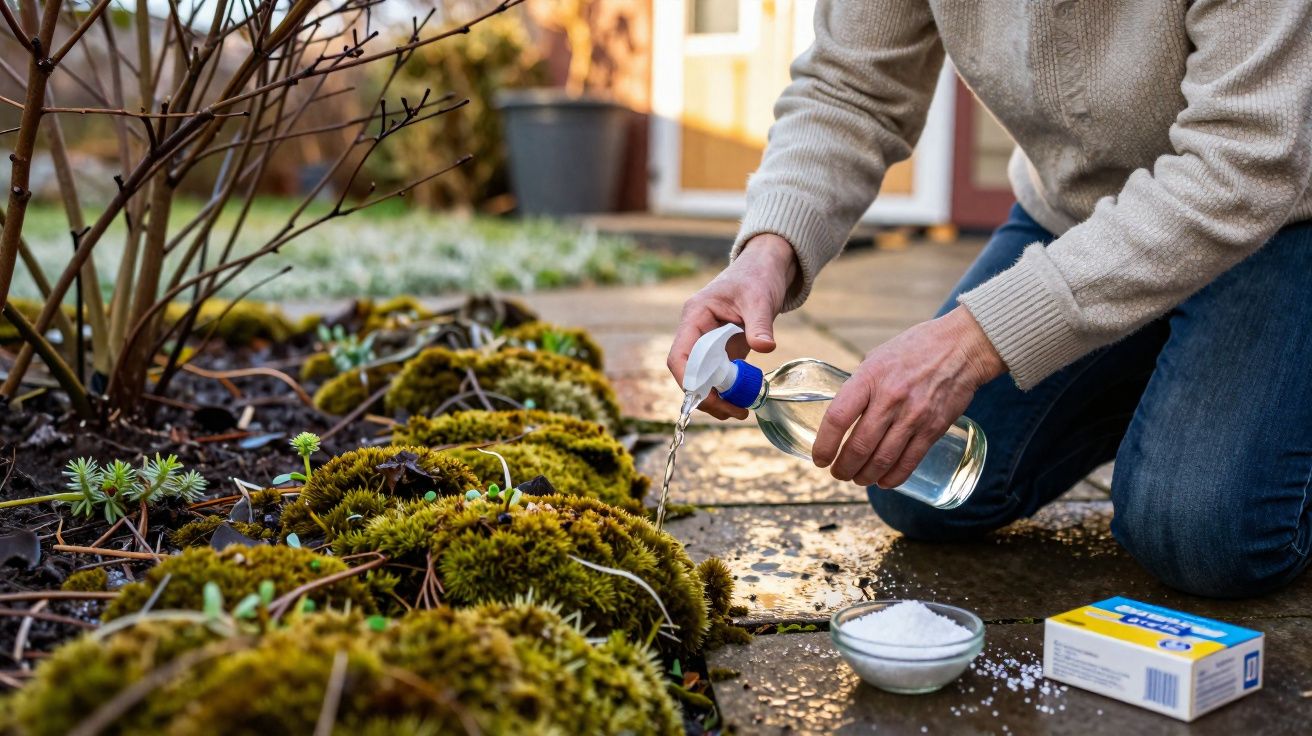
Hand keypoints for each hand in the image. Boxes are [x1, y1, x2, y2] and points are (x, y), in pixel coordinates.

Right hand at [667, 233, 798, 418]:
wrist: (766, 268)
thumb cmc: (758, 277)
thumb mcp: (760, 299)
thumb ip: (759, 324)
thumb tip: (766, 348)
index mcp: (695, 317)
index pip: (679, 356)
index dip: (688, 381)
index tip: (708, 398)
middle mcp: (696, 332)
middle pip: (689, 373)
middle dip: (706, 396)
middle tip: (732, 411)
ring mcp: (707, 342)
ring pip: (702, 378)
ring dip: (716, 398)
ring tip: (740, 412)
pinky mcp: (721, 349)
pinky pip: (717, 375)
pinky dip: (727, 390)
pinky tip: (743, 401)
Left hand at [812, 306, 1004, 487]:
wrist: (962, 346)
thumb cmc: (914, 349)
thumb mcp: (877, 358)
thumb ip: (860, 386)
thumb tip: (844, 413)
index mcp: (870, 378)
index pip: (838, 417)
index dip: (824, 443)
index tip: (819, 458)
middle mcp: (891, 398)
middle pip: (859, 446)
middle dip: (844, 468)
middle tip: (838, 474)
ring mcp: (914, 415)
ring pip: (883, 459)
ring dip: (865, 476)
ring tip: (858, 479)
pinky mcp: (934, 428)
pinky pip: (910, 461)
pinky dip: (893, 477)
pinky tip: (883, 481)